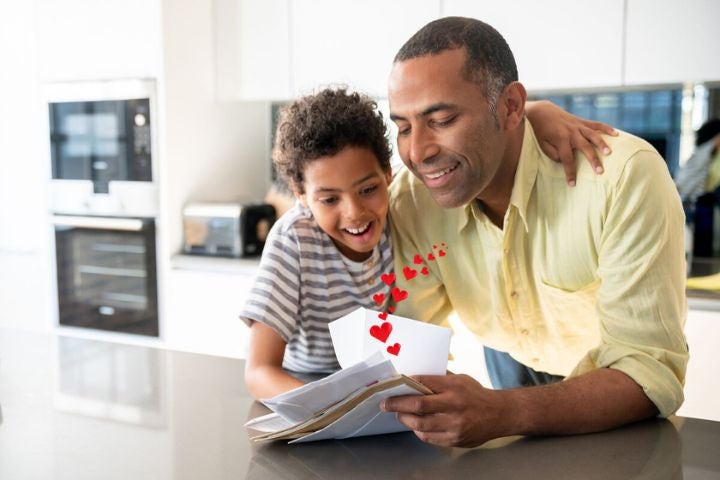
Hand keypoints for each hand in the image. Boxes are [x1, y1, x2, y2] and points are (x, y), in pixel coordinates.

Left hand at [380, 373, 511, 447]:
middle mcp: (454, 406)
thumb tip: (412, 379)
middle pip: (418, 406)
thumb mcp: (459, 379)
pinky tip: (415, 425)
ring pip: (420, 425)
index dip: (405, 384)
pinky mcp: (455, 439)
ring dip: (405, 420)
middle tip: (385, 404)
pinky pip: (429, 437)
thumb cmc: (476, 394)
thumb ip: (438, 380)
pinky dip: (419, 431)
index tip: (392, 385)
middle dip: (397, 405)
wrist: (499, 414)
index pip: (423, 383)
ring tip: (399, 415)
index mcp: (454, 387)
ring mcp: (455, 425)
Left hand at [526, 100, 617, 185]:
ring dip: (602, 144)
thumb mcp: (541, 144)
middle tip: (600, 172)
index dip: (570, 172)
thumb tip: (564, 161)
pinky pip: (596, 124)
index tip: (573, 184)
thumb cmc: (540, 131)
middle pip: (585, 147)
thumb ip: (552, 153)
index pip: (567, 160)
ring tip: (609, 153)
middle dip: (593, 160)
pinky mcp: (582, 121)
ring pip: (593, 135)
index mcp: (560, 139)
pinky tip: (616, 134)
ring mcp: (578, 126)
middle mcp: (571, 132)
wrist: (542, 111)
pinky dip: (606, 128)